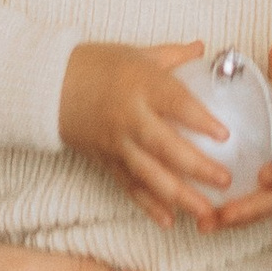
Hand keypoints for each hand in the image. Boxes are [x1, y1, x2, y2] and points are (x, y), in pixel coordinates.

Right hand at [59, 37, 237, 226]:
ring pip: (149, 175)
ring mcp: (117, 143)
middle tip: (225, 181)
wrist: (47, 85)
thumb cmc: (96, 64)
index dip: (200, 120)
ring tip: (205, 213)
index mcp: (141, 85)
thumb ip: (174, 55)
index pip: (176, 103)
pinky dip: (148, 206)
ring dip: (179, 196)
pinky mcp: (105, 161)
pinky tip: (170, 222)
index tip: (225, 135)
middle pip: (165, 146)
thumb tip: (204, 48)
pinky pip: (129, 187)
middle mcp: (130, 117)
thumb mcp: (137, 53)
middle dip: (196, 167)